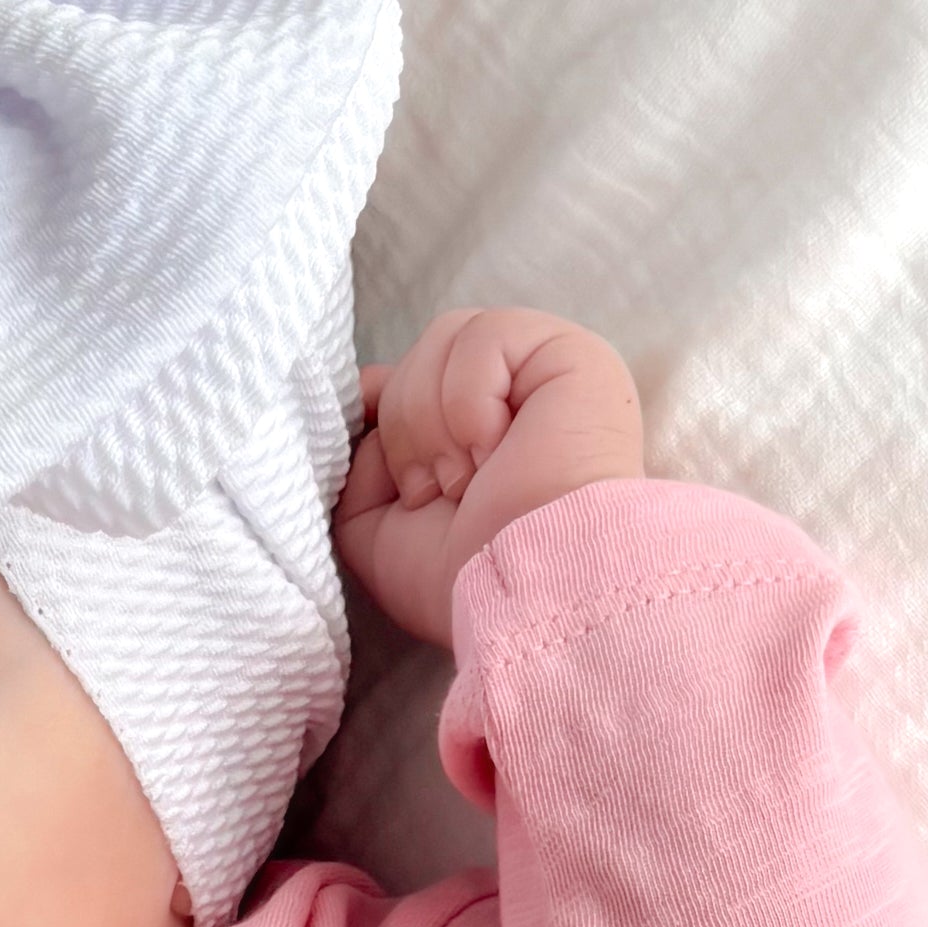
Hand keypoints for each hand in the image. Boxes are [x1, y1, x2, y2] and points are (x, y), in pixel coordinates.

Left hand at [335, 310, 643, 650]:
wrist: (526, 592)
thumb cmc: (463, 578)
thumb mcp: (376, 530)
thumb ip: (358, 463)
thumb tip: (363, 398)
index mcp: (477, 432)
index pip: (414, 374)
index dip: (381, 401)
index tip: (374, 451)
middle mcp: (514, 396)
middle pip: (420, 355)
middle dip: (405, 428)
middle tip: (437, 490)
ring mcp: (544, 371)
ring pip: (445, 336)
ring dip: (432, 419)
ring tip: (465, 478)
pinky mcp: (569, 354)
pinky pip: (484, 334)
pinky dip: (467, 400)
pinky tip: (493, 450)